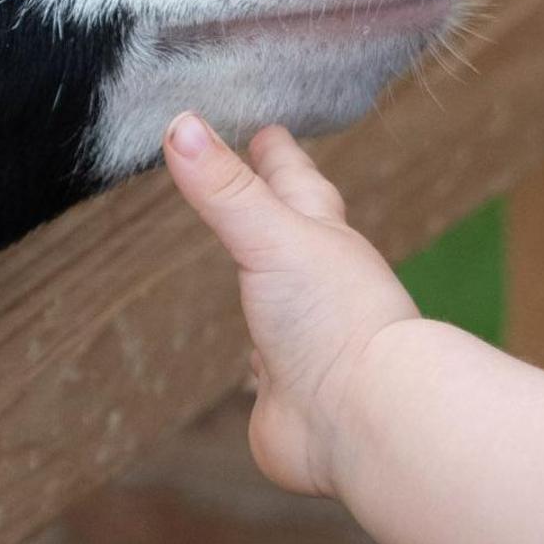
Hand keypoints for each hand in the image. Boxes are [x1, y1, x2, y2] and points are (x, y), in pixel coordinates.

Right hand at [162, 114, 421, 498]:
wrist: (363, 420)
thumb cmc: (335, 319)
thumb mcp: (271, 236)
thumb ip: (224, 188)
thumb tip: (179, 123)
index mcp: (321, 240)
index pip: (296, 180)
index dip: (279, 153)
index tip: (267, 128)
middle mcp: (316, 288)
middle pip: (294, 235)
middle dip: (276, 208)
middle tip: (259, 178)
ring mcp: (303, 342)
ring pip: (282, 303)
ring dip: (268, 287)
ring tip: (252, 269)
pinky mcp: (286, 396)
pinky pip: (268, 376)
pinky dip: (258, 366)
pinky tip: (253, 365)